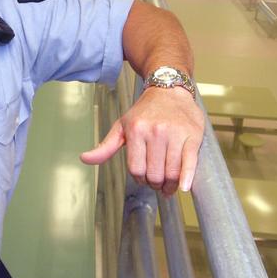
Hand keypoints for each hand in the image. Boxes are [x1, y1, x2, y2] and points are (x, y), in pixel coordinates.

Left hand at [80, 86, 204, 195]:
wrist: (169, 90)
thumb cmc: (146, 111)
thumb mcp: (122, 126)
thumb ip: (106, 146)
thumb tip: (85, 159)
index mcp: (136, 130)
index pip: (136, 169)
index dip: (140, 178)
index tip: (144, 178)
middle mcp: (155, 132)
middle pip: (154, 173)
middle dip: (155, 183)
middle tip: (158, 182)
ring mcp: (174, 134)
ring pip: (171, 172)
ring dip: (170, 184)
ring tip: (169, 184)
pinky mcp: (192, 136)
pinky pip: (189, 162)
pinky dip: (186, 178)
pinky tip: (183, 187)